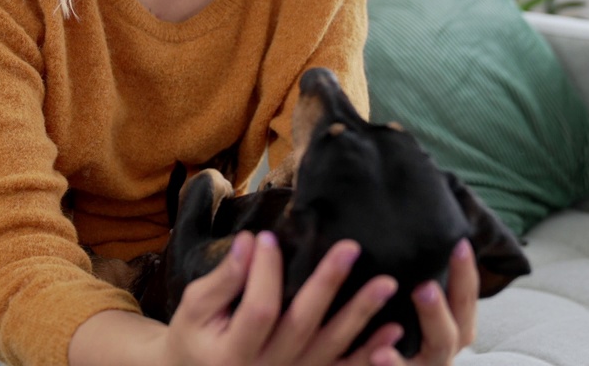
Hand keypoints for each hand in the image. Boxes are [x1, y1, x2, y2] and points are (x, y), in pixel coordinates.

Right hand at [160, 231, 404, 365]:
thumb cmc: (195, 337)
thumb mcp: (193, 309)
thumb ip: (222, 280)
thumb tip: (251, 241)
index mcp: (235, 352)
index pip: (259, 308)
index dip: (265, 271)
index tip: (266, 235)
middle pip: (302, 324)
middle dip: (328, 284)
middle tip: (351, 247)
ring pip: (330, 347)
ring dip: (361, 315)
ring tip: (387, 283)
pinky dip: (370, 353)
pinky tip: (395, 330)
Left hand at [364, 240, 479, 365]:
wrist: (386, 364)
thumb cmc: (403, 332)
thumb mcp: (420, 307)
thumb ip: (424, 279)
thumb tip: (414, 221)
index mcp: (456, 327)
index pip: (467, 297)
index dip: (465, 272)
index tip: (459, 243)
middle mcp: (446, 349)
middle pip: (455, 328)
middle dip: (443, 305)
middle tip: (426, 284)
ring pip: (436, 351)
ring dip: (427, 328)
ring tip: (411, 311)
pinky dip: (393, 363)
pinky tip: (379, 352)